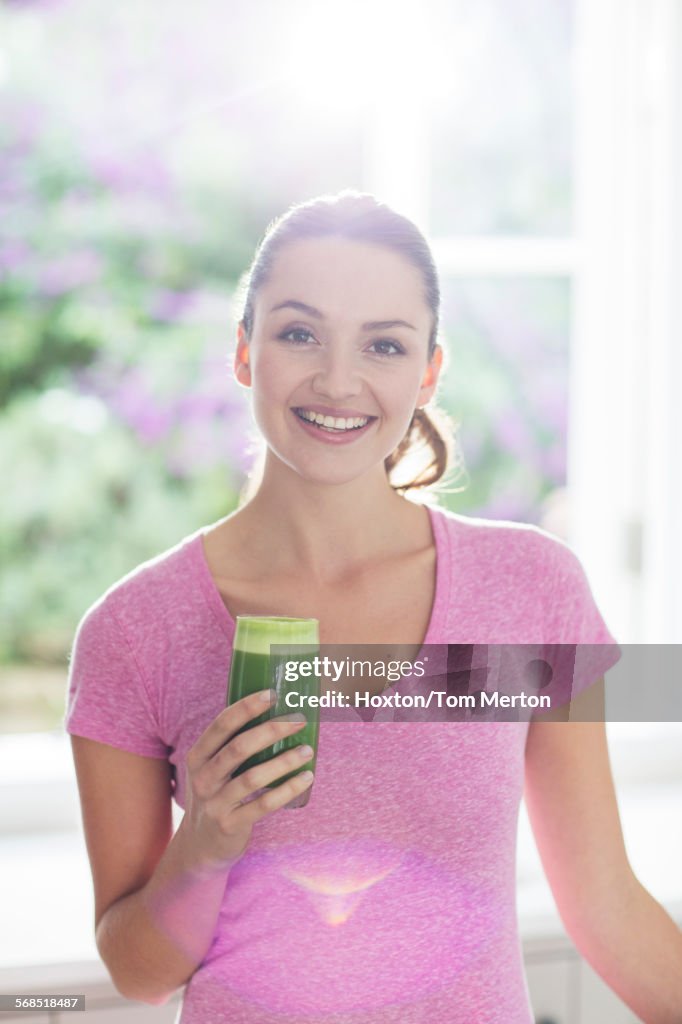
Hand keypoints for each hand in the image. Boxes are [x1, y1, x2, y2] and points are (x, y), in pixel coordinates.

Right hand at [180, 690, 313, 871]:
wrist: (199, 846)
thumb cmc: (216, 794)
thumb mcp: (211, 768)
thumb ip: (232, 745)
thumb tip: (275, 713)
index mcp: (198, 756)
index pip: (221, 725)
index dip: (246, 707)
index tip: (272, 694)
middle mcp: (203, 778)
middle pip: (238, 747)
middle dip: (271, 730)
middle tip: (298, 721)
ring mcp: (215, 803)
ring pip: (253, 777)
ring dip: (284, 761)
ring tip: (308, 750)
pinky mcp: (230, 825)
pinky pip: (263, 804)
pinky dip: (287, 790)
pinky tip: (305, 778)